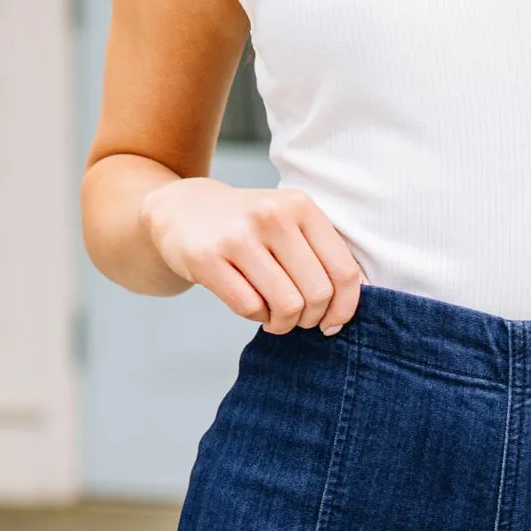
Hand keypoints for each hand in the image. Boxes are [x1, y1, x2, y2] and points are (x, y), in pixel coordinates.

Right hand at [140, 176, 362, 334]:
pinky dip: (257, 317)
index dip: (344, 308)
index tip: (332, 322)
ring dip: (285, 324)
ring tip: (277, 318)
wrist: (184, 210)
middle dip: (312, 319)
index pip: (344, 271)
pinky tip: (254, 307)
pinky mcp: (207, 258)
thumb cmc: (249, 227)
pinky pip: (250, 308)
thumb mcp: (288, 221)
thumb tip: (347, 307)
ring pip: (286, 305)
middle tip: (299, 319)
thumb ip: (321, 253)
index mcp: (301, 206)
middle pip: (317, 294)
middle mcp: (272, 216)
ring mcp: (237, 236)